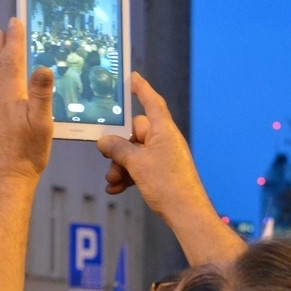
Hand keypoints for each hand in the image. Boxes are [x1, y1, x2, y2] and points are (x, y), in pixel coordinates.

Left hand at [0, 18, 53, 186]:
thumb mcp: (43, 123)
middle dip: (1, 44)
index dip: (15, 39)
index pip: (12, 59)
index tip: (16, 21)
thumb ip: (42, 93)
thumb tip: (43, 66)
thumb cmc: (27, 154)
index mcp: (9, 94)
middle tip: (3, 28)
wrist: (4, 179)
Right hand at [96, 72, 206, 220]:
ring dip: (120, 166)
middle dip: (118, 149)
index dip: (141, 89)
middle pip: (134, 133)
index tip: (132, 77)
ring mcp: (163, 156)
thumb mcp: (137, 164)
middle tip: (107, 162)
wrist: (186, 213)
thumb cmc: (167, 184)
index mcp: (163, 130)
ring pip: (134, 153)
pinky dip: (128, 176)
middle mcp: (164, 140)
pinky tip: (117, 190)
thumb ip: (118, 149)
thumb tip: (103, 141)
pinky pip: (140, 167)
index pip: (151, 102)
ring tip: (112, 182)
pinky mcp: (162, 172)